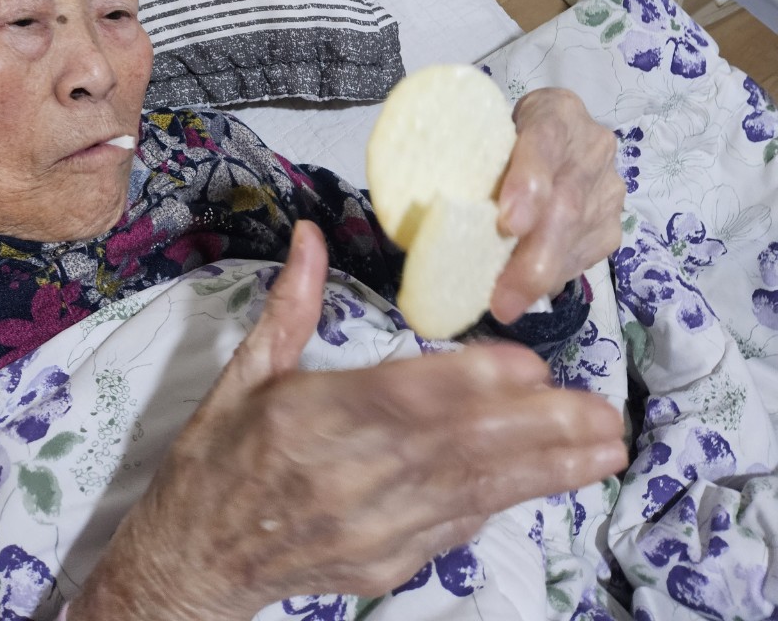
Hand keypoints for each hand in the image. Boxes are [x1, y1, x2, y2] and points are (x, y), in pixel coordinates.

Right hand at [69, 221, 626, 619]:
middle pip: (456, 451)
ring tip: (604, 448)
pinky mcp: (387, 566)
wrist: (194, 559)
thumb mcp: (244, 374)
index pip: (401, 400)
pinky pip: (455, 527)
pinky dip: (505, 500)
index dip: (469, 383)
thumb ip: (290, 305)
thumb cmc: (218, 457)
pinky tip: (551, 478)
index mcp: (308, 422)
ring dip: (544, 470)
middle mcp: (349, 481)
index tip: (530, 365)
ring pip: (471, 494)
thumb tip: (310, 232)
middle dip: (538, 432)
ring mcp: (373, 531)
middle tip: (603, 412)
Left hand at [491, 87, 623, 323]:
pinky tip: (526, 294)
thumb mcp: (487, 133)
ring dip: (540, 278)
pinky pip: (584, 259)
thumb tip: (423, 214)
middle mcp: (591, 145)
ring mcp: (607, 186)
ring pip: (578, 238)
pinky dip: (551, 280)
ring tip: (505, 305)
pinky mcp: (611, 223)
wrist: (554, 136)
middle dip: (535, 256)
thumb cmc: (504, 138)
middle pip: (567, 203)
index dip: (529, 182)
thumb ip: (470, 160)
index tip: (508, 223)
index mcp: (556, 111)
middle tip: (503, 297)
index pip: (544, 140)